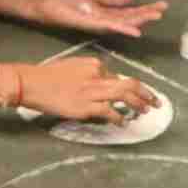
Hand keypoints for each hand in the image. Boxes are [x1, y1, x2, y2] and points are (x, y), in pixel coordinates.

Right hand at [19, 57, 158, 123]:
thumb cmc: (48, 76)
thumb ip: (90, 74)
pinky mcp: (86, 106)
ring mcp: (92, 91)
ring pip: (124, 95)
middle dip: (146, 93)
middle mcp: (97, 75)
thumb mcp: (73, 67)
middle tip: (155, 102)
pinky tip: (122, 122)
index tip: (139, 94)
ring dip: (139, 104)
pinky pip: (109, 112)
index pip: (119, 76)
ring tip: (145, 111)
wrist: (32, 82)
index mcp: (94, 65)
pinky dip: (119, 117)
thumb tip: (103, 86)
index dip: (132, 88)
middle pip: (129, 84)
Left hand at [32, 0, 166, 37]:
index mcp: (105, 13)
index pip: (129, 11)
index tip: (162, 5)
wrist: (45, 6)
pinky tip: (135, 30)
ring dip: (140, 19)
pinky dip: (123, 28)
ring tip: (156, 15)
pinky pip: (108, 25)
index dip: (146, 9)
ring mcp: (97, 21)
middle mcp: (103, 19)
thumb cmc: (65, 2)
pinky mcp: (89, 21)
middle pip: (129, 17)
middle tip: (164, 9)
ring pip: (123, 21)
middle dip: (147, 13)